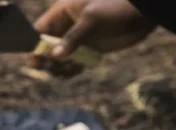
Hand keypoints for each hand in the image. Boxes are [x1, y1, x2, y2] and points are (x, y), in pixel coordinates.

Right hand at [29, 0, 155, 76]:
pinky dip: (71, 71)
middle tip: (50, 69)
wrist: (141, 16)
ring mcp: (78, 40)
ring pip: (59, 59)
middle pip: (47, 47)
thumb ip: (73, 38)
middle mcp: (67, 28)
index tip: (35, 60)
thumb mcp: (92, 20)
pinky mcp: (89, 51)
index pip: (40, 29)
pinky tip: (71, 73)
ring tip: (64, 72)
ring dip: (58, 68)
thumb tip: (56, 56)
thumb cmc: (116, 9)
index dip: (34, 44)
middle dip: (46, 60)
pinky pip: (74, 64)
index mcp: (63, 13)